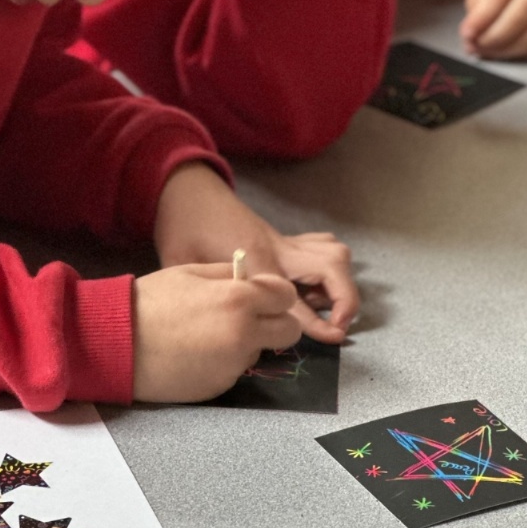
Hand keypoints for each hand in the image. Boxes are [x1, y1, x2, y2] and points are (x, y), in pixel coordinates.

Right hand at [132, 263, 302, 402]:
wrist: (117, 344)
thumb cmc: (152, 301)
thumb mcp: (191, 272)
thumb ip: (229, 274)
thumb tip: (252, 278)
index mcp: (239, 300)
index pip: (287, 296)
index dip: (276, 294)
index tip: (263, 295)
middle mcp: (244, 335)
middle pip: (289, 331)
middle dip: (276, 322)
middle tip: (250, 318)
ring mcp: (233, 365)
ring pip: (259, 351)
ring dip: (246, 342)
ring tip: (207, 335)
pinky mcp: (220, 386)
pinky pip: (234, 369)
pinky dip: (223, 361)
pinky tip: (195, 354)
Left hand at [153, 164, 357, 341]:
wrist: (185, 188)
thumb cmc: (181, 227)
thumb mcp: (182, 264)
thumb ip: (203, 293)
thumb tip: (217, 325)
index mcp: (256, 259)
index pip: (294, 298)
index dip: (317, 323)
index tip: (334, 339)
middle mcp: (277, 248)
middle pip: (331, 266)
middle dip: (345, 297)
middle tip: (339, 325)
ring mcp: (282, 240)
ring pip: (333, 252)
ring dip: (340, 280)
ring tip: (327, 306)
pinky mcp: (280, 236)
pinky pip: (320, 245)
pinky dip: (329, 265)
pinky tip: (313, 285)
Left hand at [460, 0, 526, 57]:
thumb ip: (479, 1)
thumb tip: (472, 33)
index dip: (483, 17)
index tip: (467, 33)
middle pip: (521, 15)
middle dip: (494, 36)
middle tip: (475, 47)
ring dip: (506, 49)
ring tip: (487, 52)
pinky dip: (520, 52)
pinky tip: (505, 52)